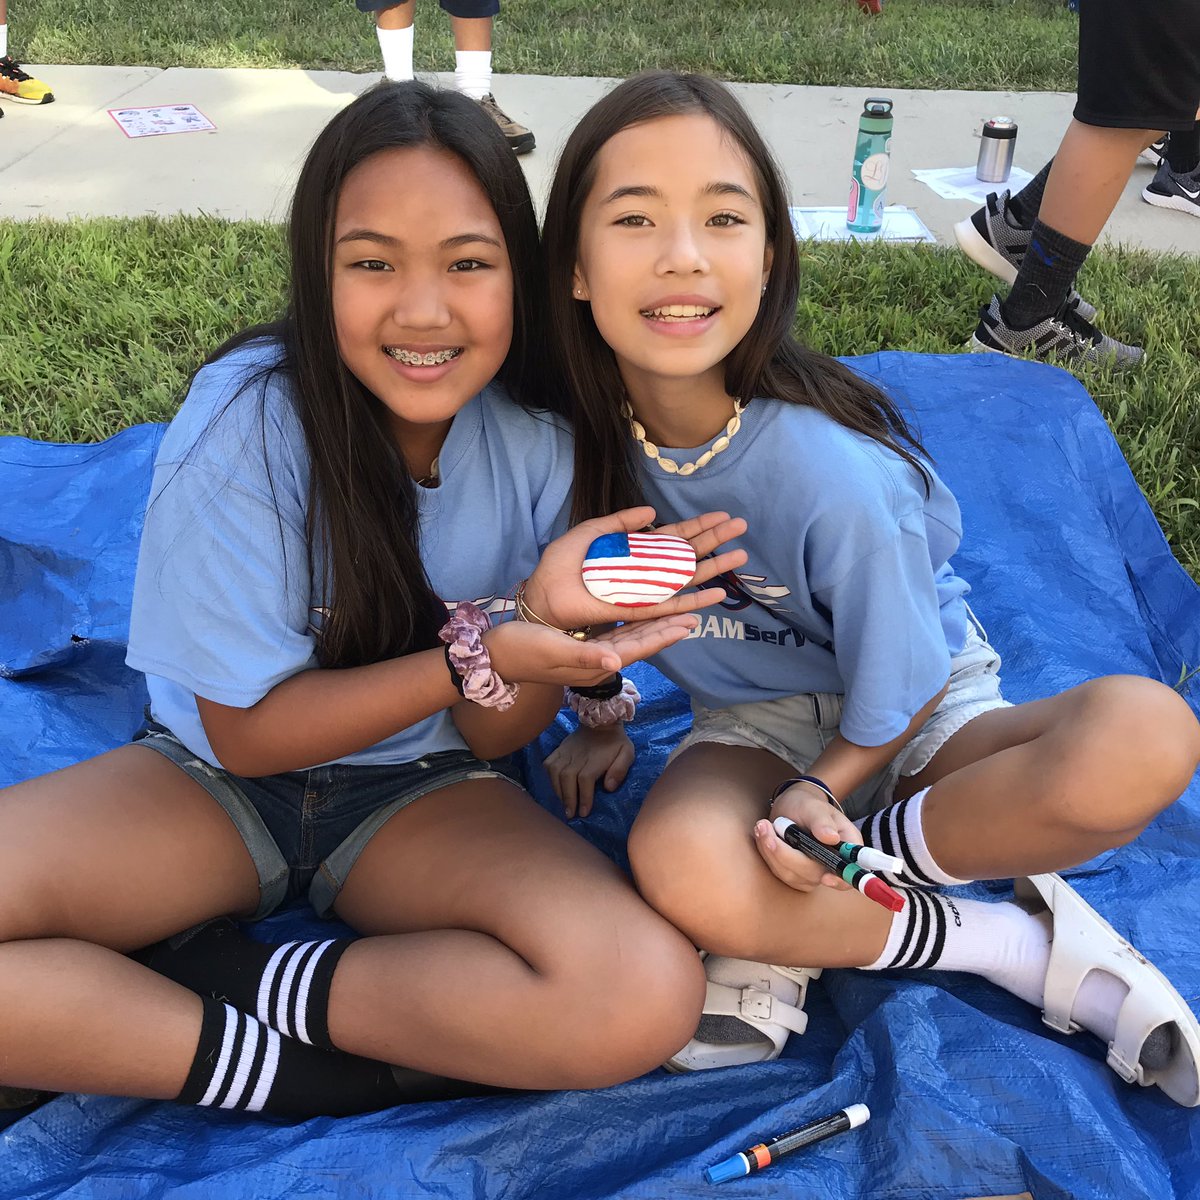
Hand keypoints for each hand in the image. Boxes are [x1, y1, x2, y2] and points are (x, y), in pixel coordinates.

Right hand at [484, 612, 697, 687]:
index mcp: (596, 664)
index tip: (689, 623)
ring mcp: (592, 655)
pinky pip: (617, 633)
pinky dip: (633, 622)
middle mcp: (600, 661)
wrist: (497, 657)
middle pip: (642, 643)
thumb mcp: (552, 651)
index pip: (639, 648)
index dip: (664, 635)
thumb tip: (616, 662)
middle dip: (668, 630)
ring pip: (632, 638)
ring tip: (678, 613)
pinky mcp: (584, 645)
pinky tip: (641, 611)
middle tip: (695, 615)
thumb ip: (585, 657)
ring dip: (655, 626)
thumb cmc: (522, 650)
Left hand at [523, 508, 747, 631]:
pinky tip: (716, 594)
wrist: (544, 593)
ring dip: (714, 568)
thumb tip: (652, 512)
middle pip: (688, 554)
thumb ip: (620, 522)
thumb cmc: (562, 565)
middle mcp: (645, 570)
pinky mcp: (637, 609)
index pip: (674, 537)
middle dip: (715, 541)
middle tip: (743, 527)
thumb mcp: (590, 532)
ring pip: (686, 578)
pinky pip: (670, 605)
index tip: (723, 516)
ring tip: (740, 557)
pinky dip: (694, 601)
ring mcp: (644, 590)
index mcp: (634, 550)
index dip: (698, 526)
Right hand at [545, 725, 634, 819]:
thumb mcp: (626, 753)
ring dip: (558, 791)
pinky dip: (549, 777)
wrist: (599, 720)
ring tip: (563, 804)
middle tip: (570, 814)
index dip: (584, 796)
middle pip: (567, 778)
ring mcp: (566, 752)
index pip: (585, 779)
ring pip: (555, 772)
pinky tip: (555, 787)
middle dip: (568, 798)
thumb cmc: (615, 742)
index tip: (584, 812)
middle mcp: (577, 756)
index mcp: (595, 759)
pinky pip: (548, 764)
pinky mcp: (558, 750)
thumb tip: (609, 787)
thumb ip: (620, 769)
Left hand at [752, 786, 862, 893]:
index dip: (841, 880)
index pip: (850, 873)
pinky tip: (762, 835)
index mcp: (848, 848)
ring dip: (772, 851)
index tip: (826, 878)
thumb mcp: (815, 807)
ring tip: (761, 826)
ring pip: (792, 875)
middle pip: (814, 875)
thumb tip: (831, 837)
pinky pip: (779, 871)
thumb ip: (822, 821)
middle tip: (765, 828)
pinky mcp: (795, 875)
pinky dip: (767, 853)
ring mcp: (813, 873)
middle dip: (786, 854)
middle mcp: (833, 865)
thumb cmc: (809, 806)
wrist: (793, 808)